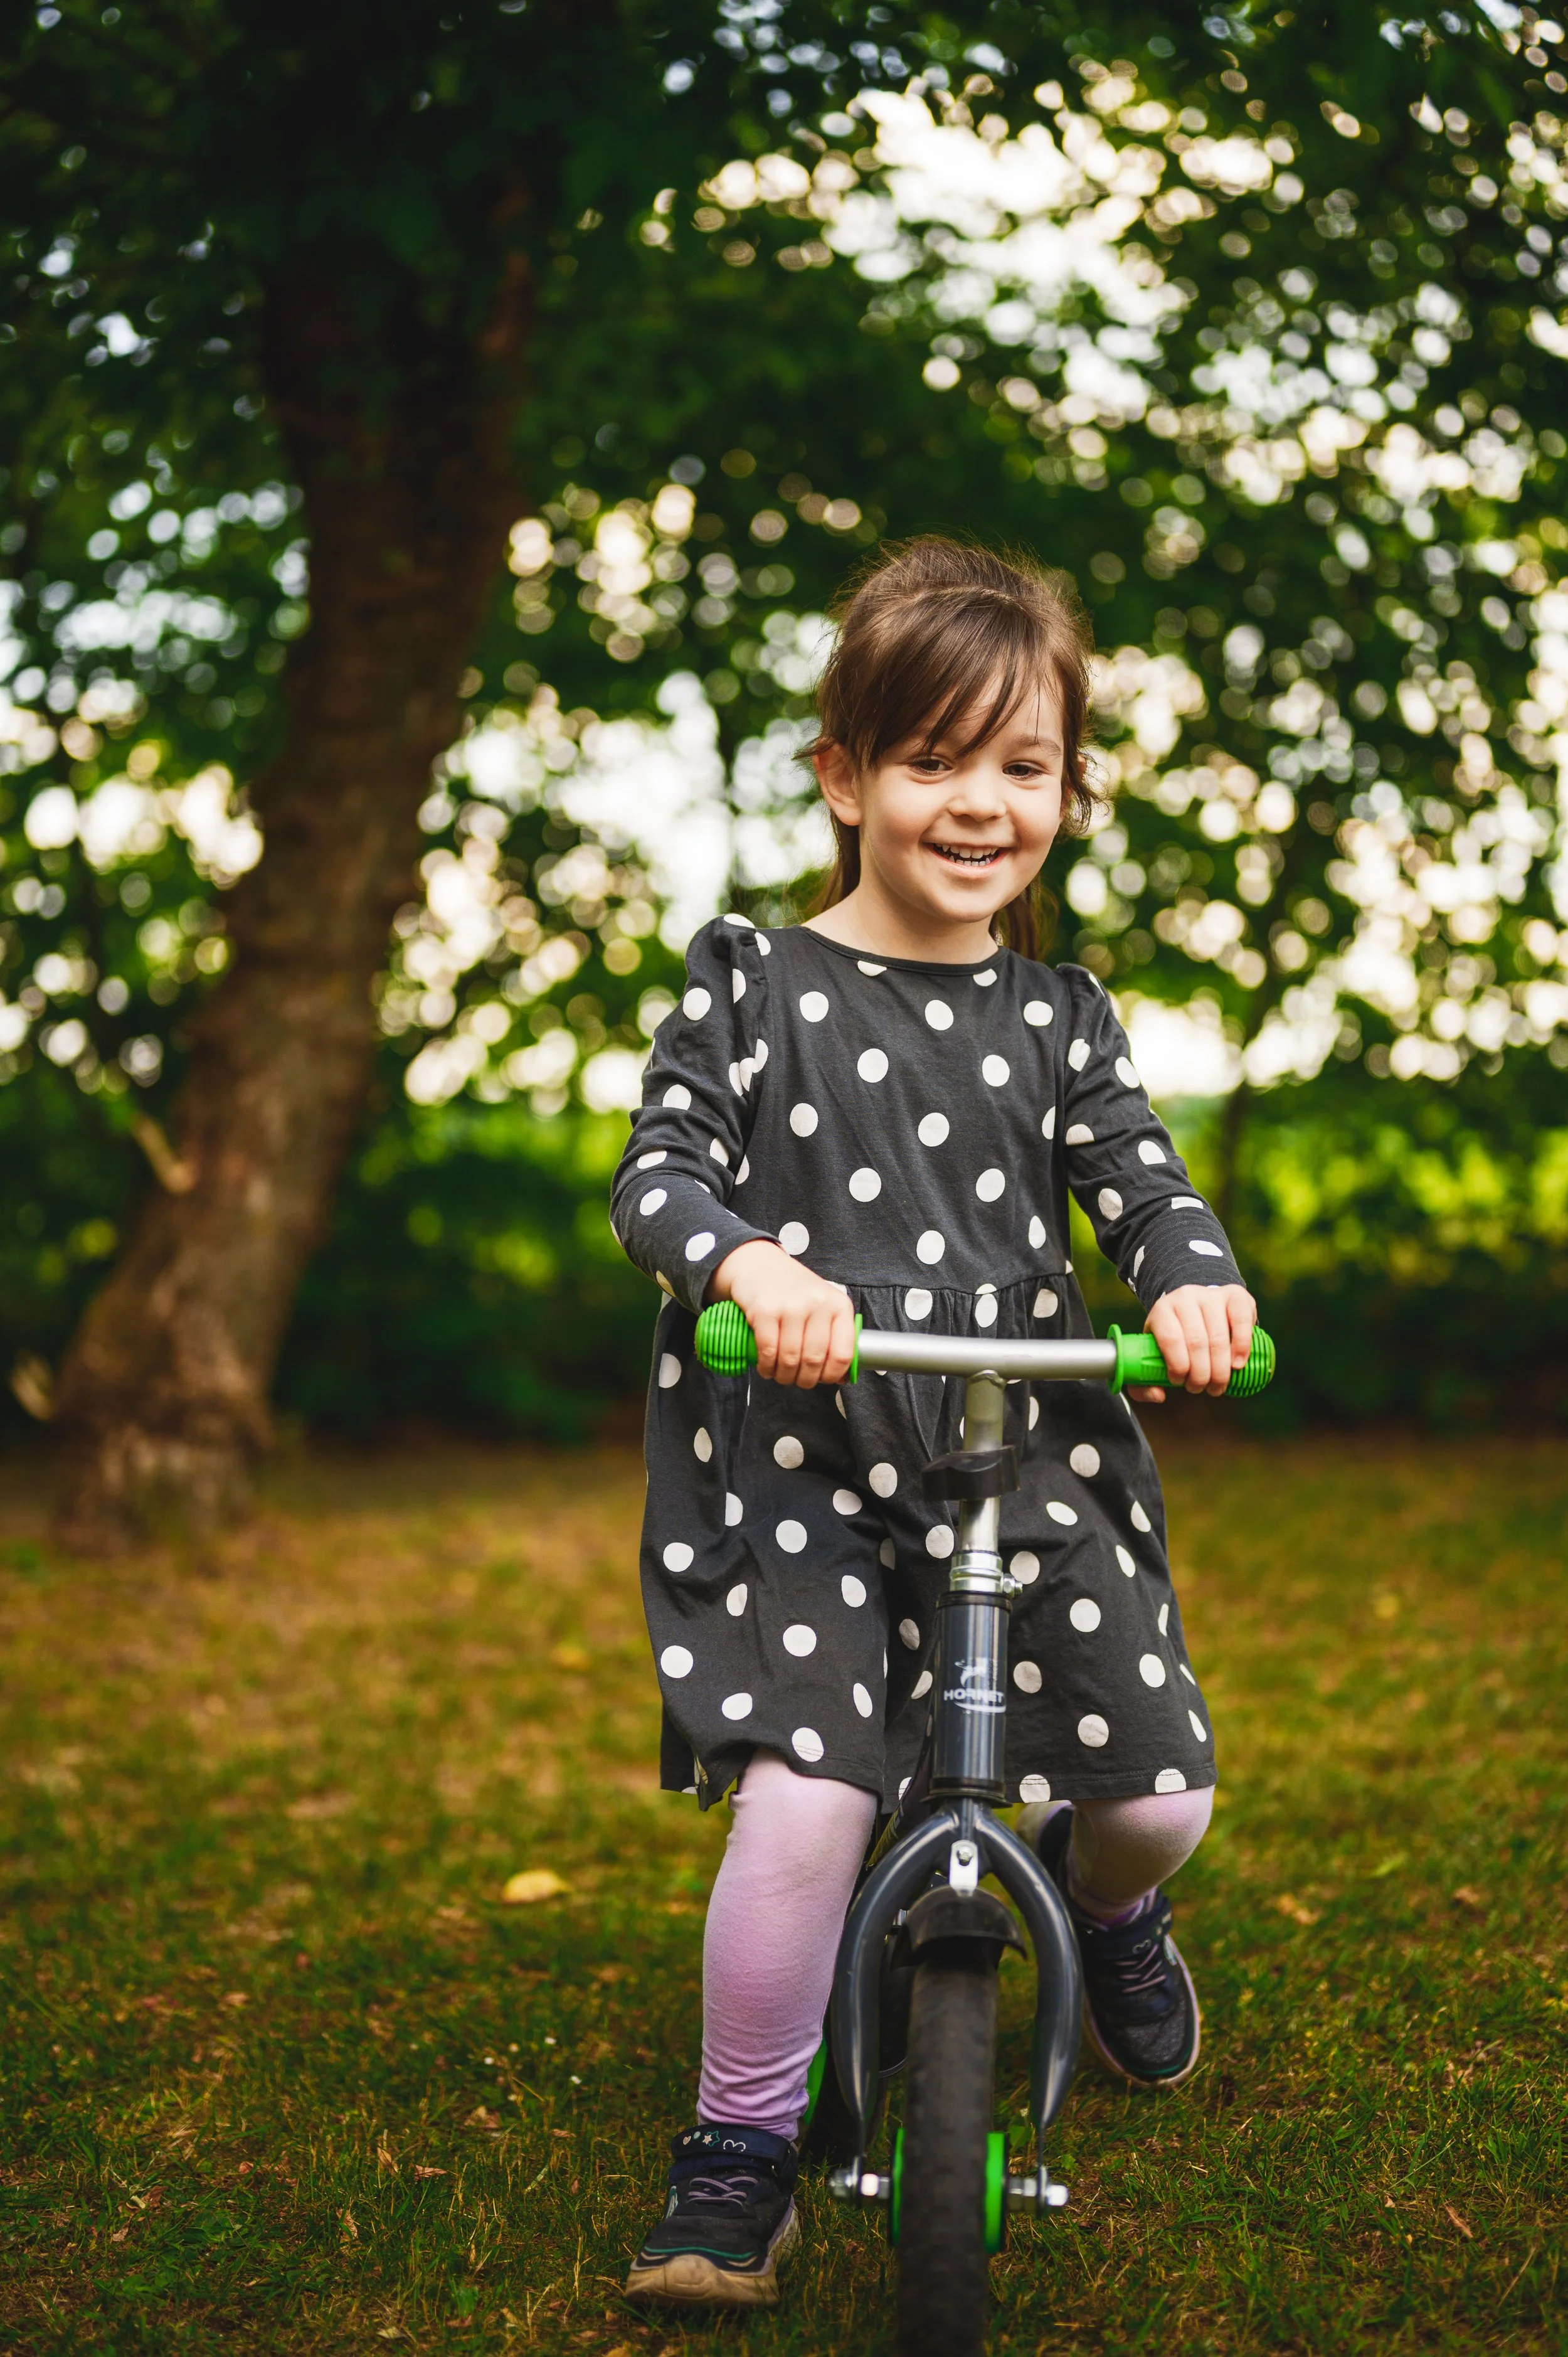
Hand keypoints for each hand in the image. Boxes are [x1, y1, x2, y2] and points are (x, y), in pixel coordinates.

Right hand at [710, 1239, 857, 1388]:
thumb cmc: (794, 1290)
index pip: (843, 1353)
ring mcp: (791, 1306)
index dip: (832, 1375)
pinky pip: (768, 1351)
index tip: (822, 1379)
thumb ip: (833, 1337)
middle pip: (814, 1360)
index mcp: (839, 1305)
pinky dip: (766, 1367)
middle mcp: (818, 1303)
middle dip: (804, 1379)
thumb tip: (842, 1377)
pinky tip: (765, 1367)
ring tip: (779, 1375)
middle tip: (797, 1380)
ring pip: (790, 1359)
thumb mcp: (822, 1306)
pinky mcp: (765, 1310)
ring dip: (783, 1376)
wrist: (760, 1264)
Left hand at [1130, 1283, 1256, 1401]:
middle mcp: (1186, 1298)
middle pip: (1196, 1342)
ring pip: (1219, 1337)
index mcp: (1163, 1310)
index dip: (1177, 1366)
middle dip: (1200, 1374)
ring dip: (1220, 1369)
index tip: (1180, 1382)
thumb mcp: (1153, 1348)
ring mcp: (1212, 1295)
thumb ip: (1145, 1376)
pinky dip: (1242, 1347)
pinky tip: (1237, 1365)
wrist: (1196, 1304)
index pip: (1170, 1339)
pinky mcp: (1236, 1295)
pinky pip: (1242, 1321)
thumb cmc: (1175, 1333)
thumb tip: (1158, 1394)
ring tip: (1218, 1385)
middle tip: (1200, 1388)